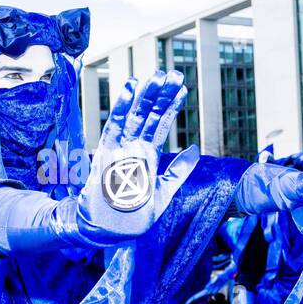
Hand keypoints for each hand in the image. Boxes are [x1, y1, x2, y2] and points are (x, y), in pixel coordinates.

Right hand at [64, 69, 193, 245]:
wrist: (109, 230)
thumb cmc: (134, 215)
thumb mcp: (165, 192)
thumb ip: (179, 170)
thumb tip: (195, 149)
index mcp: (147, 155)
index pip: (161, 125)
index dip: (171, 106)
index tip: (182, 88)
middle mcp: (134, 147)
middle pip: (150, 115)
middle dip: (161, 94)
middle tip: (173, 73)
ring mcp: (120, 148)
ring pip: (136, 116)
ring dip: (146, 95)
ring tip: (157, 75)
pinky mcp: (107, 153)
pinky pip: (116, 125)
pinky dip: (123, 106)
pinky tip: (131, 88)